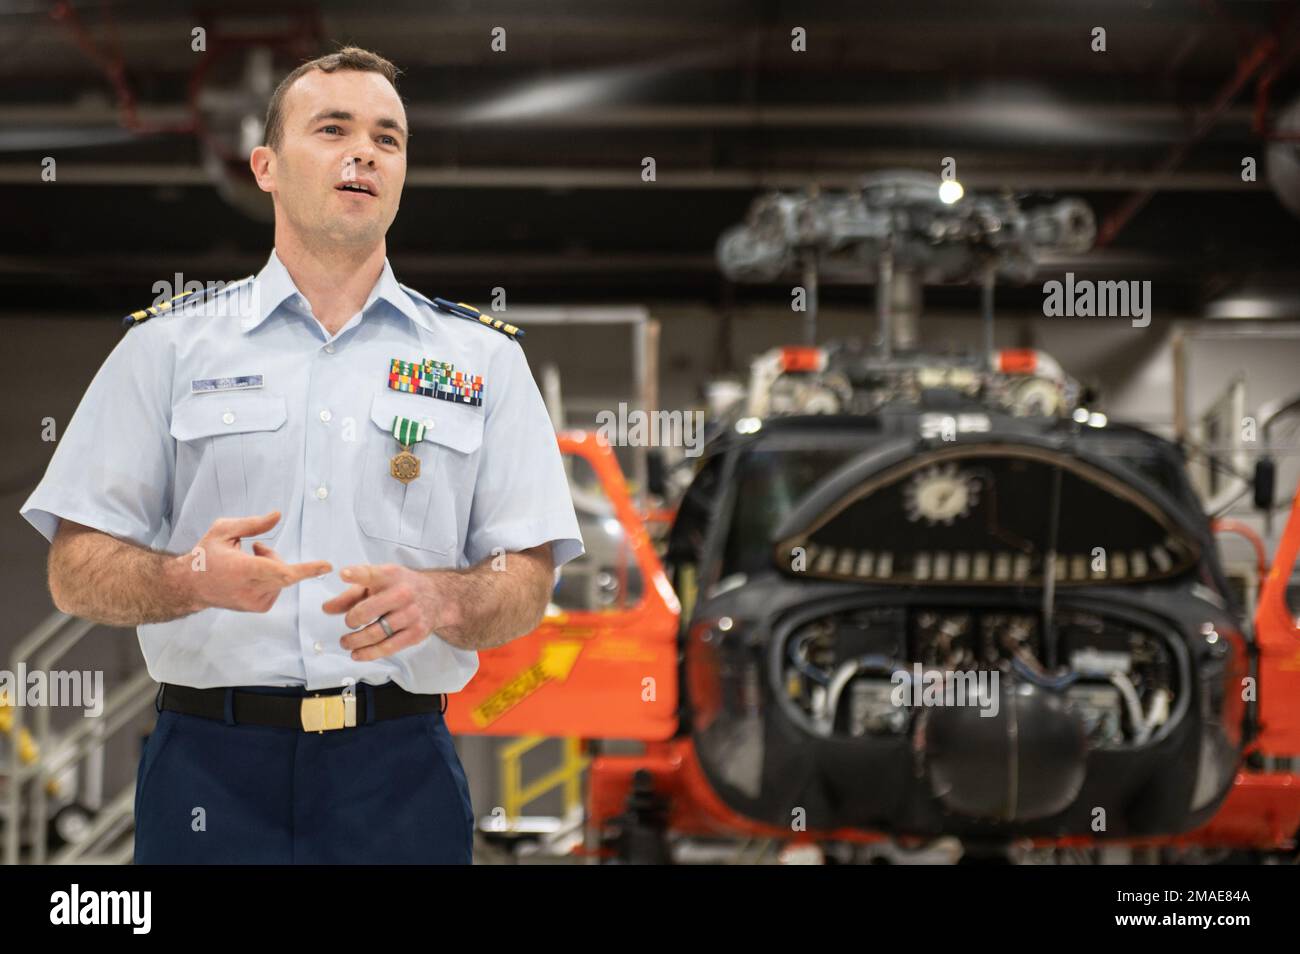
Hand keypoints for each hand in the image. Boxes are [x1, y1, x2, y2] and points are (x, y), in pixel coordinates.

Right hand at [182, 511, 331, 612]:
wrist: (190, 585)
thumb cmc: (206, 555)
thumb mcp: (224, 530)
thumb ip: (253, 524)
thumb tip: (278, 515)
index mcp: (243, 569)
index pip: (280, 571)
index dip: (306, 569)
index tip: (327, 566)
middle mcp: (251, 589)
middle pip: (285, 571)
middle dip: (275, 555)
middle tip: (255, 547)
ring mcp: (256, 602)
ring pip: (282, 578)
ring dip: (273, 566)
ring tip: (248, 561)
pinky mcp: (259, 607)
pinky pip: (278, 587)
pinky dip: (271, 577)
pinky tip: (251, 575)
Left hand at [322, 563, 452, 660]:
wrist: (437, 597)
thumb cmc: (401, 587)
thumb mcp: (378, 583)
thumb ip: (351, 595)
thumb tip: (327, 609)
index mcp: (390, 576)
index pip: (371, 574)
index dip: (356, 574)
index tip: (343, 574)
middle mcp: (402, 594)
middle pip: (368, 610)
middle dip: (352, 620)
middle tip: (349, 623)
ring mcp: (410, 615)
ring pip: (375, 633)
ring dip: (355, 641)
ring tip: (346, 642)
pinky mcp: (415, 633)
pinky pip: (388, 647)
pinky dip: (368, 653)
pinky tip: (357, 654)